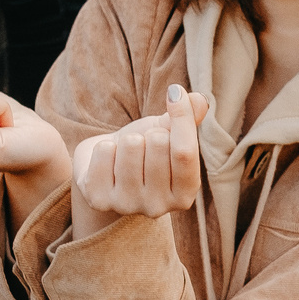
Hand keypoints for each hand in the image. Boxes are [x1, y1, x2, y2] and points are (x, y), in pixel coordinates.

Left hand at [70, 85, 208, 237]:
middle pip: (158, 143)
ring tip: (125, 154)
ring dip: (127, 140)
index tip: (176, 92)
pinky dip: (104, 147)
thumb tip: (199, 100)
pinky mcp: (99, 200)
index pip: (186, 151)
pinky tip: (107, 162)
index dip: (181, 117)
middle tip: (144, 146)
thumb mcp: (168, 134)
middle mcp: (158, 206)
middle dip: (149, 133)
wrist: (104, 168)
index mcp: (184, 193)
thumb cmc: (143, 150)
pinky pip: (105, 151)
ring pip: (131, 144)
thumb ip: (186, 121)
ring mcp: (127, 205)